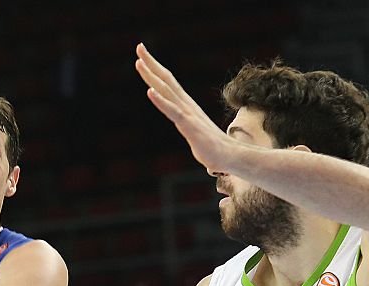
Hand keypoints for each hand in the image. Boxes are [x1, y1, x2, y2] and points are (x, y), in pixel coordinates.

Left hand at [134, 43, 235, 172]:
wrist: (229, 157)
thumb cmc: (213, 149)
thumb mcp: (194, 135)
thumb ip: (188, 129)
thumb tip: (190, 132)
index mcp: (185, 106)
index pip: (168, 83)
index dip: (155, 69)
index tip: (143, 56)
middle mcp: (186, 105)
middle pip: (166, 80)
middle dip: (151, 64)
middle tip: (139, 47)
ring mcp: (188, 114)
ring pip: (166, 91)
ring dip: (151, 76)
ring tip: (138, 62)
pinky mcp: (189, 126)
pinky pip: (173, 111)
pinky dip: (160, 101)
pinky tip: (149, 91)